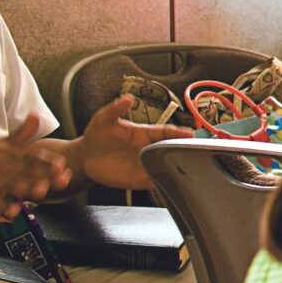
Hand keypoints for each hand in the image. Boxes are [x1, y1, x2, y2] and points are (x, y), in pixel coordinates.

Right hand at [0, 115, 70, 218]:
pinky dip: (5, 208)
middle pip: (27, 171)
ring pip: (14, 187)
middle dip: (46, 175)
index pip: (30, 155)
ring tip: (42, 192)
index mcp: (7, 154)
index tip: (62, 163)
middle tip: (63, 179)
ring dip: (28, 189)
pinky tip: (15, 210)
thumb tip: (36, 116)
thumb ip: (21, 134)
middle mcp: (2, 168)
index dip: (47, 159)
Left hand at [72, 95, 192, 191]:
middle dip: (186, 150)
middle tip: (196, 152)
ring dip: (177, 168)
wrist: (85, 157)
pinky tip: (171, 184)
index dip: (180, 133)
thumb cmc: (97, 135)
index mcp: (146, 133)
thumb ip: (115, 109)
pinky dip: (164, 183)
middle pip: (173, 150)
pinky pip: (156, 182)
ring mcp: (146, 165)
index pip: (167, 132)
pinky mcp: (139, 180)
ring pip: (168, 166)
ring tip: (189, 169)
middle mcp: (149, 149)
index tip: (190, 134)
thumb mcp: (103, 119)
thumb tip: (127, 98)